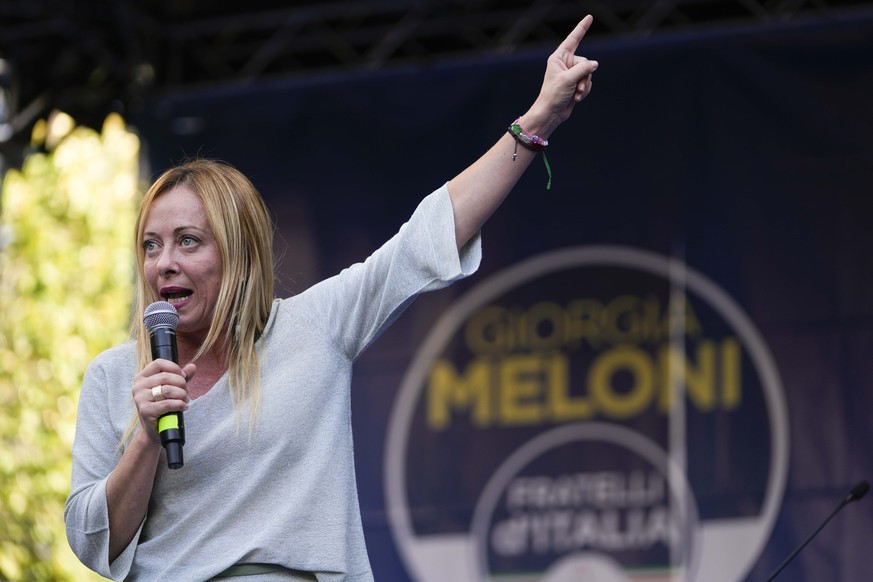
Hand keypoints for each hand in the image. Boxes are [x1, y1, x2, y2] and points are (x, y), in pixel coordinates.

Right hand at [131, 359, 194, 443]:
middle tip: (186, 392)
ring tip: (185, 400)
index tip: (183, 377)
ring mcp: (140, 398)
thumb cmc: (163, 406)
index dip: (174, 368)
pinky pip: (168, 403)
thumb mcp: (172, 388)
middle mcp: (138, 386)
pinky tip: (183, 407)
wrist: (155, 430)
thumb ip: (181, 377)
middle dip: (182, 384)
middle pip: (166, 377)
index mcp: (142, 377)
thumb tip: (192, 366)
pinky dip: (180, 404)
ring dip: (182, 394)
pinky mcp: (145, 410)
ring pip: (168, 389)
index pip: (159, 363)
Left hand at [524, 15, 598, 135]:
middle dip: (584, 76)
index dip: (582, 28)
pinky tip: (576, 99)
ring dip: (584, 86)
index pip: (572, 39)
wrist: (550, 114)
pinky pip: (588, 83)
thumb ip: (583, 69)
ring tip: (575, 95)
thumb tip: (595, 64)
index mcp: (558, 58)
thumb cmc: (553, 95)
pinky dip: (584, 91)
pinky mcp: (575, 84)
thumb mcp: (568, 80)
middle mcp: (565, 64)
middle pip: (585, 62)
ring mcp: (571, 74)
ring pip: (588, 74)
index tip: (589, 17)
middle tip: (576, 87)